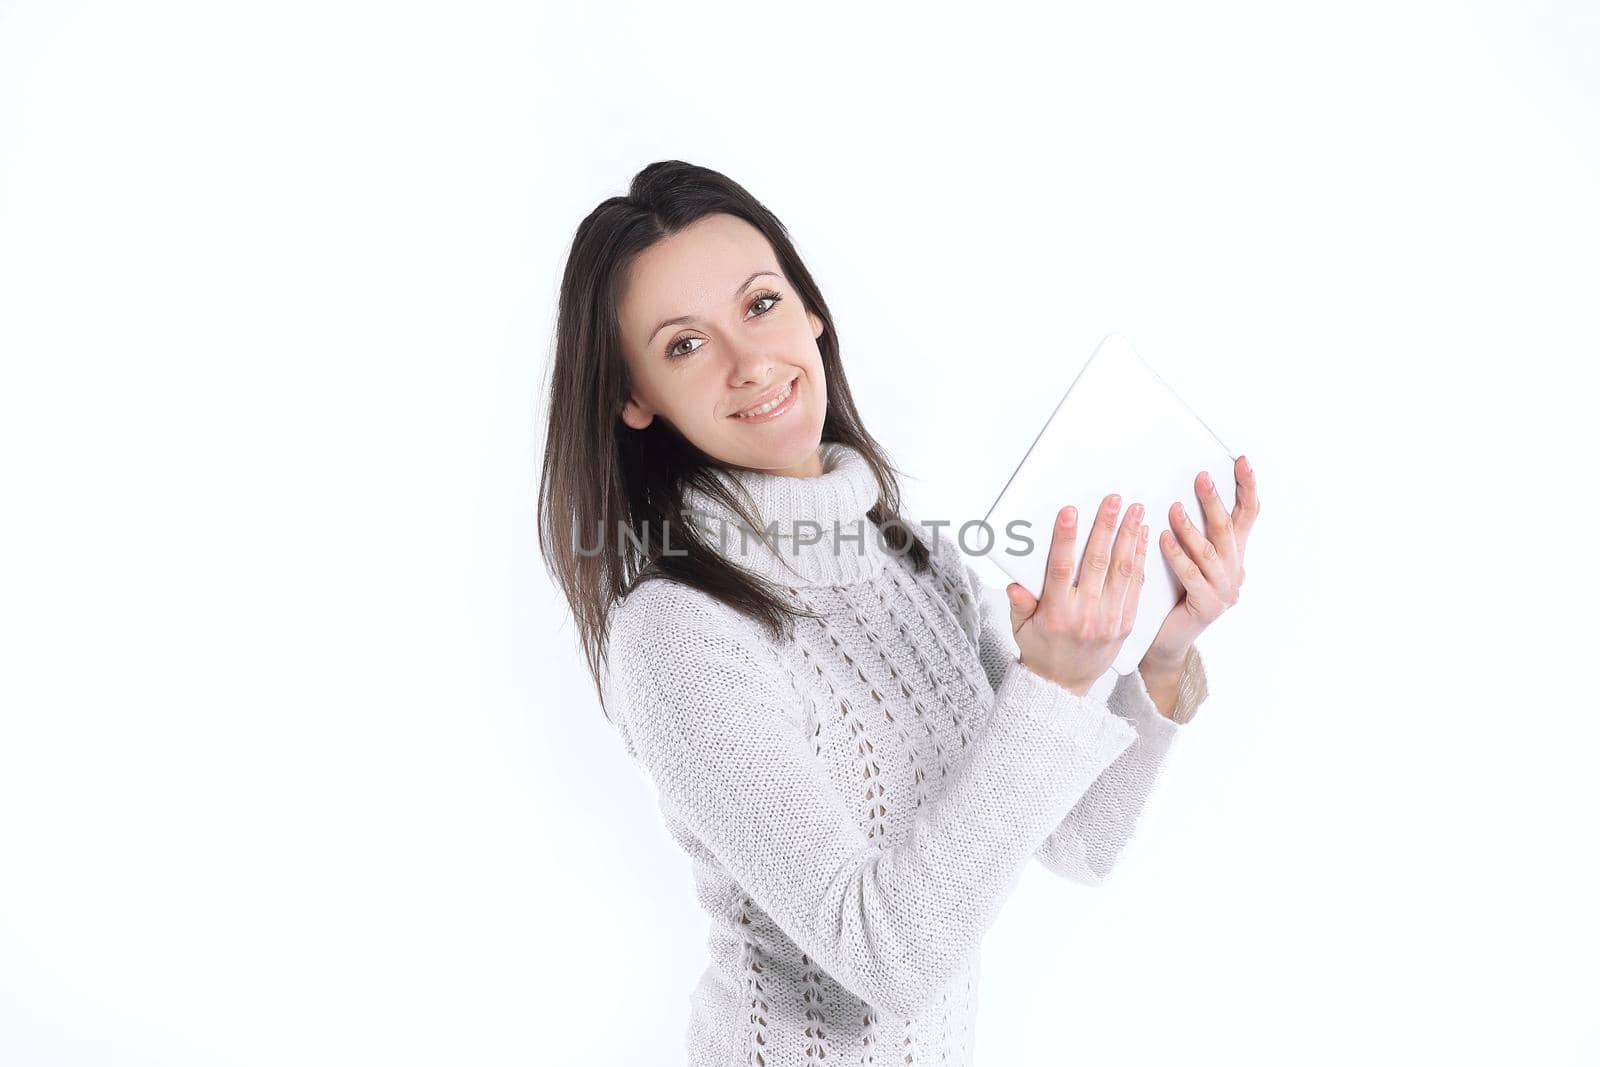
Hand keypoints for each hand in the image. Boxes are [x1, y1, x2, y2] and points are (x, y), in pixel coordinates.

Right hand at [1006, 491, 1147, 695]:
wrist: (1065, 685)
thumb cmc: (1039, 648)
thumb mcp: (1020, 628)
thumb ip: (1019, 604)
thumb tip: (1016, 585)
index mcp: (1055, 613)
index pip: (1061, 569)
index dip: (1065, 539)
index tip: (1071, 512)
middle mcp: (1085, 615)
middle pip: (1097, 563)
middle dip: (1106, 527)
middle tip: (1114, 500)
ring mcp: (1109, 620)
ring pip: (1122, 571)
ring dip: (1130, 537)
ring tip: (1136, 511)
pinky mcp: (1125, 623)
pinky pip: (1134, 586)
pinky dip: (1139, 560)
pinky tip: (1142, 538)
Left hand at [1143, 454, 1260, 666]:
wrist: (1167, 641)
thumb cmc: (1174, 595)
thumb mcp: (1189, 560)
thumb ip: (1193, 533)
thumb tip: (1179, 493)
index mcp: (1233, 555)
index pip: (1247, 515)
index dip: (1246, 488)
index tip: (1241, 461)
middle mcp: (1235, 571)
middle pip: (1228, 529)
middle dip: (1215, 502)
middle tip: (1201, 477)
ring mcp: (1225, 590)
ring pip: (1209, 552)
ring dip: (1191, 528)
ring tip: (1174, 508)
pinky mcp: (1208, 606)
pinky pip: (1192, 575)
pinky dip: (1177, 555)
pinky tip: (1163, 539)